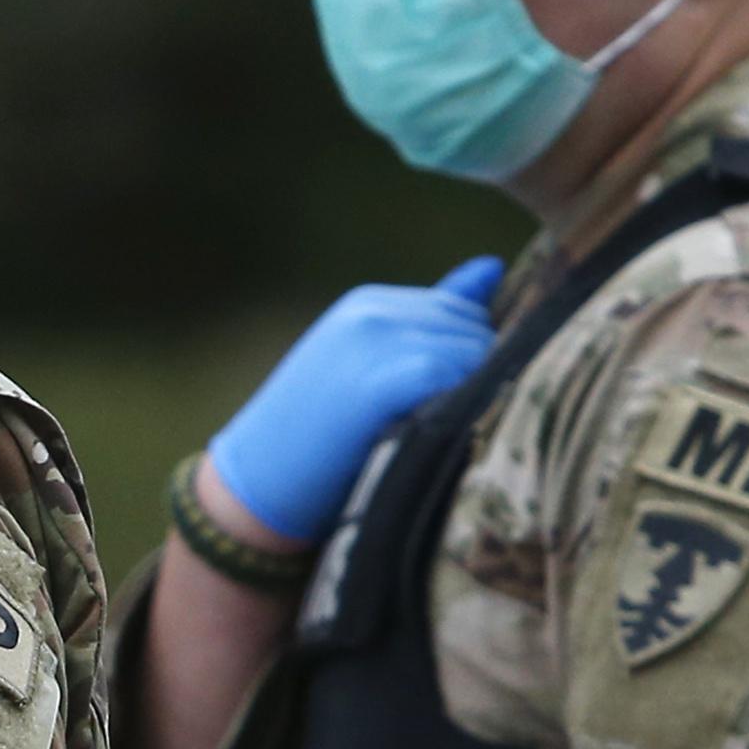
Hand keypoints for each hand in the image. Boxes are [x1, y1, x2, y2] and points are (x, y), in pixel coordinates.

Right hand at [207, 256, 503, 544]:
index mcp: (367, 303)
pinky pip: (449, 373)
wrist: (255, 483)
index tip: (453, 400)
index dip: (472, 356)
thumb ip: (429, 319)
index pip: (460, 309)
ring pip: (471, 350)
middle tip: (449, 421)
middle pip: (473, 329)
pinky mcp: (375, 380)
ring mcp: (371, 342)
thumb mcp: (367, 364)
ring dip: (475, 392)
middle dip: (480, 372)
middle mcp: (371, 312)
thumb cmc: (314, 436)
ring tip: (442, 430)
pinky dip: (458, 400)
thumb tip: (493, 266)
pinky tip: (437, 430)